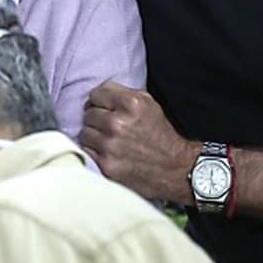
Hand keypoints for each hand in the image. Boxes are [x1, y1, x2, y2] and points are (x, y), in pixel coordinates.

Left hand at [80, 82, 197, 201]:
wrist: (177, 169)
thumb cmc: (162, 136)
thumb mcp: (149, 104)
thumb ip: (122, 94)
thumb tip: (96, 96)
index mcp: (131, 103)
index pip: (95, 94)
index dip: (101, 102)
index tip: (106, 108)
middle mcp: (119, 123)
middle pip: (88, 113)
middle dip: (98, 119)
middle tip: (111, 127)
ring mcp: (110, 145)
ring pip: (84, 132)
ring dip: (94, 136)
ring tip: (109, 140)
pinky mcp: (106, 164)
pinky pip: (86, 150)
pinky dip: (94, 151)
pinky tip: (108, 152)